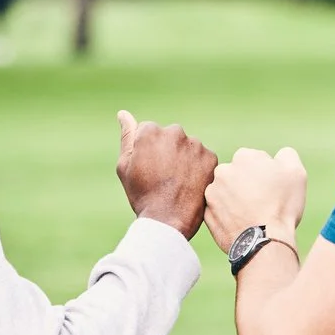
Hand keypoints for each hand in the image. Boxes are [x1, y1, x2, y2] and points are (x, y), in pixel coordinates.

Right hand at [116, 110, 216, 238]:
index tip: (148, 170)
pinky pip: (203, 159)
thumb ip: (127, 137)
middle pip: (170, 137)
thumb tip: (123, 114)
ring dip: (183, 159)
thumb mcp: (125, 167)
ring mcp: (195, 145)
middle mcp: (175, 132)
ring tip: (177, 183)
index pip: (148, 132)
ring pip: (188, 147)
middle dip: (167, 151)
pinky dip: (198, 169)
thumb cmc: (141, 195)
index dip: (147, 152)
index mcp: (150, 131)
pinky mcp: (211, 158)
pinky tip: (189, 185)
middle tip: (163, 177)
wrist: (167, 221)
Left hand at [204, 147, 306, 253]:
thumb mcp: (295, 172)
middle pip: (238, 175)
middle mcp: (222, 171)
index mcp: (243, 156)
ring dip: (236, 200)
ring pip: (227, 193)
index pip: (254, 160)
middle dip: (247, 185)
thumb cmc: (281, 204)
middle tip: (262, 202)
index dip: (265, 174)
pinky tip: (242, 224)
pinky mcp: (207, 214)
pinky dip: (229, 216)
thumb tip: (279, 155)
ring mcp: (212, 194)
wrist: (265, 240)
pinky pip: (219, 212)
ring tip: (252, 215)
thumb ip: (286, 155)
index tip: (271, 188)